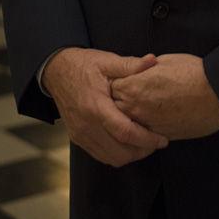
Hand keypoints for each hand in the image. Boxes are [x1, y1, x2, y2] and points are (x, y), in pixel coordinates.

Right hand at [42, 47, 168, 166]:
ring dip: (130, 155)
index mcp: (96, 107)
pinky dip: (116, 154)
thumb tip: (152, 60)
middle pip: (119, 152)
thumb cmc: (83, 65)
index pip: (125, 132)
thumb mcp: (107, 60)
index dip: (147, 139)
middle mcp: (87, 126)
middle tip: (157, 142)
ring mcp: (80, 134)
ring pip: (110, 158)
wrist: (56, 71)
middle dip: (142, 151)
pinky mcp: (77, 138)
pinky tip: (127, 143)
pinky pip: (100, 155)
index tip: (162, 139)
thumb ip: (130, 64)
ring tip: (145, 143)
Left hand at [110, 53, 218, 139]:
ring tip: (139, 109)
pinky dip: (142, 130)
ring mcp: (147, 125)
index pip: (111, 87)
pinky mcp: (160, 136)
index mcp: (135, 86)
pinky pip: (142, 136)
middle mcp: (136, 108)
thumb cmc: (193, 73)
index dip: (117, 82)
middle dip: (118, 101)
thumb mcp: (166, 61)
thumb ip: (146, 68)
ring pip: (126, 125)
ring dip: (129, 117)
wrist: (216, 96)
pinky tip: (151, 121)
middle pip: (115, 108)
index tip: (122, 80)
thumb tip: (141, 70)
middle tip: (128, 95)